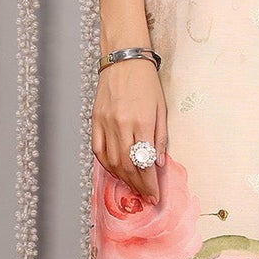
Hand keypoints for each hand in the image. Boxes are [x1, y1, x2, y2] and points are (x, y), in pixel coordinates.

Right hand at [92, 58, 167, 203]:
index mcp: (142, 121)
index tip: (155, 196)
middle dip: (138, 186)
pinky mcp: (96, 120)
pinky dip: (106, 164)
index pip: (145, 161)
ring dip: (123, 179)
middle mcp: (122, 124)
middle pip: (128, 165)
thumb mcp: (162, 109)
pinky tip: (115, 171)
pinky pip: (98, 150)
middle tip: (146, 197)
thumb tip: (158, 163)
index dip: (150, 183)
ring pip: (112, 161)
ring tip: (133, 187)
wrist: (124, 60)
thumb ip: (160, 137)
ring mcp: (106, 123)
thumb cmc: (146, 82)